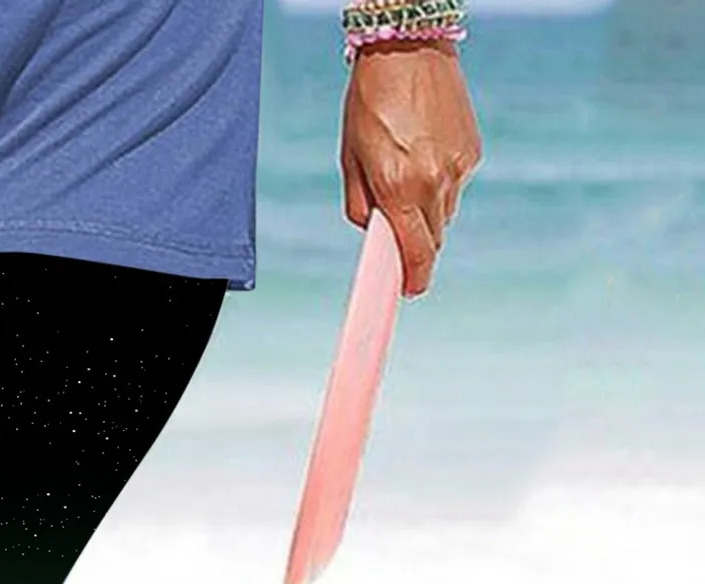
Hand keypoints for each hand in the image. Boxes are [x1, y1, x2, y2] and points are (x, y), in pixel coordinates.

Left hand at [341, 38, 483, 296]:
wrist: (408, 51)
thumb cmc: (369, 106)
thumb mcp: (351, 160)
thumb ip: (362, 207)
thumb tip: (375, 236)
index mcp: (400, 189)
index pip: (417, 253)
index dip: (414, 279)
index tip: (410, 292)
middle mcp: (435, 183)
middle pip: (432, 239)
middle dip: (416, 244)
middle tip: (398, 233)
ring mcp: (458, 167)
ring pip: (445, 213)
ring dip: (427, 212)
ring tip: (407, 176)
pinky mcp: (472, 152)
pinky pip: (455, 185)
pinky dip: (440, 183)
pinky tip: (424, 154)